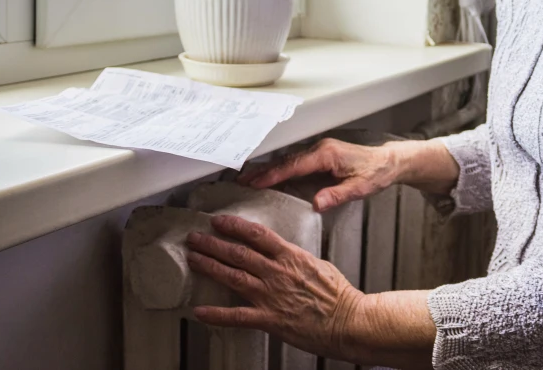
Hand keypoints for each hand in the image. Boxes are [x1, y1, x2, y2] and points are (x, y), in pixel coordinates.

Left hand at [186, 215, 363, 360]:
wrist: (349, 321)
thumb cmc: (339, 296)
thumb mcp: (319, 265)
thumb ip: (297, 258)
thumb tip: (285, 253)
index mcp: (291, 256)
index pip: (257, 235)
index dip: (235, 226)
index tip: (219, 221)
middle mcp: (278, 273)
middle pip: (239, 253)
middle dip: (213, 243)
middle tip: (195, 238)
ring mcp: (272, 296)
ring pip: (233, 277)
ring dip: (210, 267)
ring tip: (193, 259)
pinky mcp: (270, 319)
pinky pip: (237, 316)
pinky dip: (217, 314)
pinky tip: (200, 311)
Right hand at [237, 137, 400, 210]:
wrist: (390, 161)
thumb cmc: (377, 173)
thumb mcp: (360, 187)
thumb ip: (337, 195)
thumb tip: (316, 203)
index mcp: (327, 155)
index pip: (294, 165)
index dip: (273, 174)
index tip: (255, 182)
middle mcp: (321, 149)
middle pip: (286, 160)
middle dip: (263, 171)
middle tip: (241, 180)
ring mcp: (320, 150)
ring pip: (289, 159)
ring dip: (269, 169)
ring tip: (248, 179)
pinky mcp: (322, 155)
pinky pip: (296, 161)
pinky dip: (281, 168)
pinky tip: (271, 176)